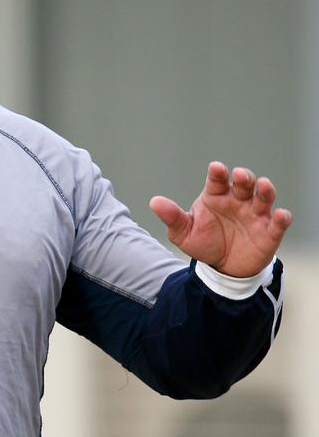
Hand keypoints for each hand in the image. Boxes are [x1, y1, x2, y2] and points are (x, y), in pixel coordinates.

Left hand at [149, 161, 291, 277]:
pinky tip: (281, 215)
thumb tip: (154, 202)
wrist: (221, 268)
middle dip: (244, 177)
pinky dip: (282, 218)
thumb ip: (172, 217)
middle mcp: (237, 201)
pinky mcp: (269, 232)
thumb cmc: (203, 242)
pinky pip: (278, 222)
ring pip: (264, 197)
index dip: (218, 173)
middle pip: (244, 184)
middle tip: (240, 175)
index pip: (217, 180)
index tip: (216, 168)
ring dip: (265, 190)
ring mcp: (255, 214)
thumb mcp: (183, 232)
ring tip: (264, 185)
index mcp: (215, 196)